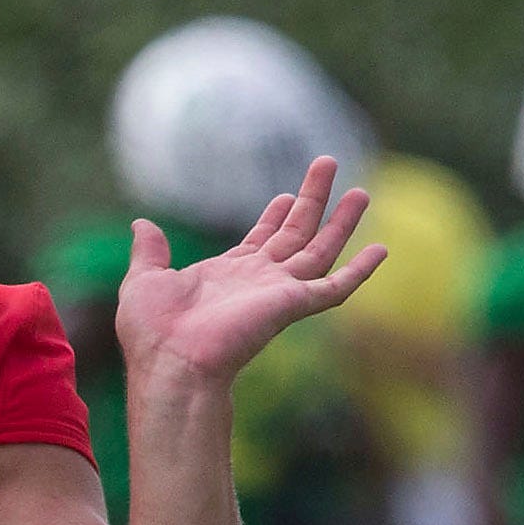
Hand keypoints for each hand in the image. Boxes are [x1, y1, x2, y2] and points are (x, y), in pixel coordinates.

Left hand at [115, 156, 385, 389]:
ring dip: (341, 222)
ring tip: (361, 191)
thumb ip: (150, 252)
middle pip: (295, 234)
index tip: (287, 194)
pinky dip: (360, 271)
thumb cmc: (153, 332)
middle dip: (312, 199)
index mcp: (228, 275)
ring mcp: (278, 293)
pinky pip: (335, 287)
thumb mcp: (144, 280)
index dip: (275, 216)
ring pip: (320, 251)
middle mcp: (258, 282)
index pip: (261, 240)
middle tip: (327, 162)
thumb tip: (142, 224)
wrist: (170, 362)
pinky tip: (381, 250)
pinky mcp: (292, 305)